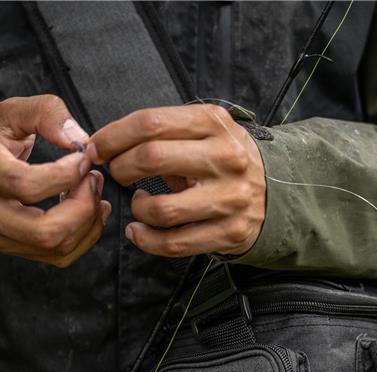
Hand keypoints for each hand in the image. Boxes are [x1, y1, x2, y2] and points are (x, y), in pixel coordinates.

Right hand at [0, 95, 111, 267]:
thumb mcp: (6, 112)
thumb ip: (45, 113)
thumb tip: (79, 138)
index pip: (26, 185)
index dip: (65, 175)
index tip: (82, 158)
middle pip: (44, 231)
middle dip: (83, 209)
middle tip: (92, 180)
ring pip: (54, 248)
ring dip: (87, 224)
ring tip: (93, 193)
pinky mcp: (7, 247)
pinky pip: (55, 256)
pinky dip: (82, 237)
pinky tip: (87, 212)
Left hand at [90, 104, 265, 257]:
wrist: (278, 194)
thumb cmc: (227, 162)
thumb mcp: (206, 132)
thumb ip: (165, 134)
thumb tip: (109, 145)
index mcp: (214, 124)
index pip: (150, 123)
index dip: (114, 136)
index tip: (98, 147)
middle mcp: (225, 159)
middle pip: (151, 159)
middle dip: (120, 168)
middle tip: (116, 174)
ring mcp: (229, 199)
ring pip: (161, 208)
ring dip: (137, 208)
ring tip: (138, 203)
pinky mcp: (229, 233)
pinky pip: (174, 243)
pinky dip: (146, 240)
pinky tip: (139, 231)